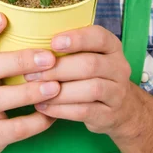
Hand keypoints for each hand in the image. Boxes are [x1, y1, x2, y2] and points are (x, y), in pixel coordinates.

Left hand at [24, 25, 138, 141]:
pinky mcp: (109, 115)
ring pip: (90, 90)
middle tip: (32, 73)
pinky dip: (61, 109)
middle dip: (58, 69)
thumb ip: (69, 48)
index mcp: (112, 47)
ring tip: (35, 92)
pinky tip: (43, 106)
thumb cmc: (93, 75)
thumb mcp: (89, 55)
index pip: (99, 36)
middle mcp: (119, 67)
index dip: (76, 39)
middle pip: (90, 65)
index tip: (53, 42)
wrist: (120, 108)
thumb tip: (33, 46)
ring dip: (59, 91)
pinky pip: (84, 112)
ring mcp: (117, 92)